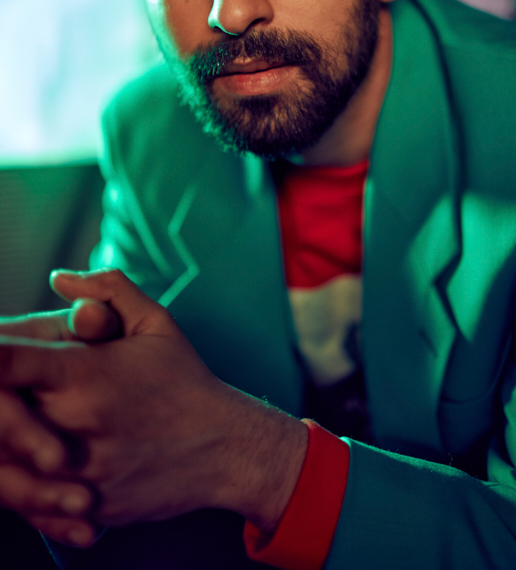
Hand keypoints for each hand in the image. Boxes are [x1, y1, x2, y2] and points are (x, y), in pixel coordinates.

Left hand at [0, 269, 307, 537]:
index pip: (5, 361)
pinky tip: (39, 462)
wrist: (224, 447)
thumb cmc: (185, 379)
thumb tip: (58, 277)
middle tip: (9, 392)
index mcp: (83, 373)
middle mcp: (72, 423)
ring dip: (7, 440)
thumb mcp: (155, 322)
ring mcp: (75, 471)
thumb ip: (107, 290)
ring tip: (21, 423)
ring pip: (8, 460)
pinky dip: (26, 481)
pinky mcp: (82, 507)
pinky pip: (33, 499)